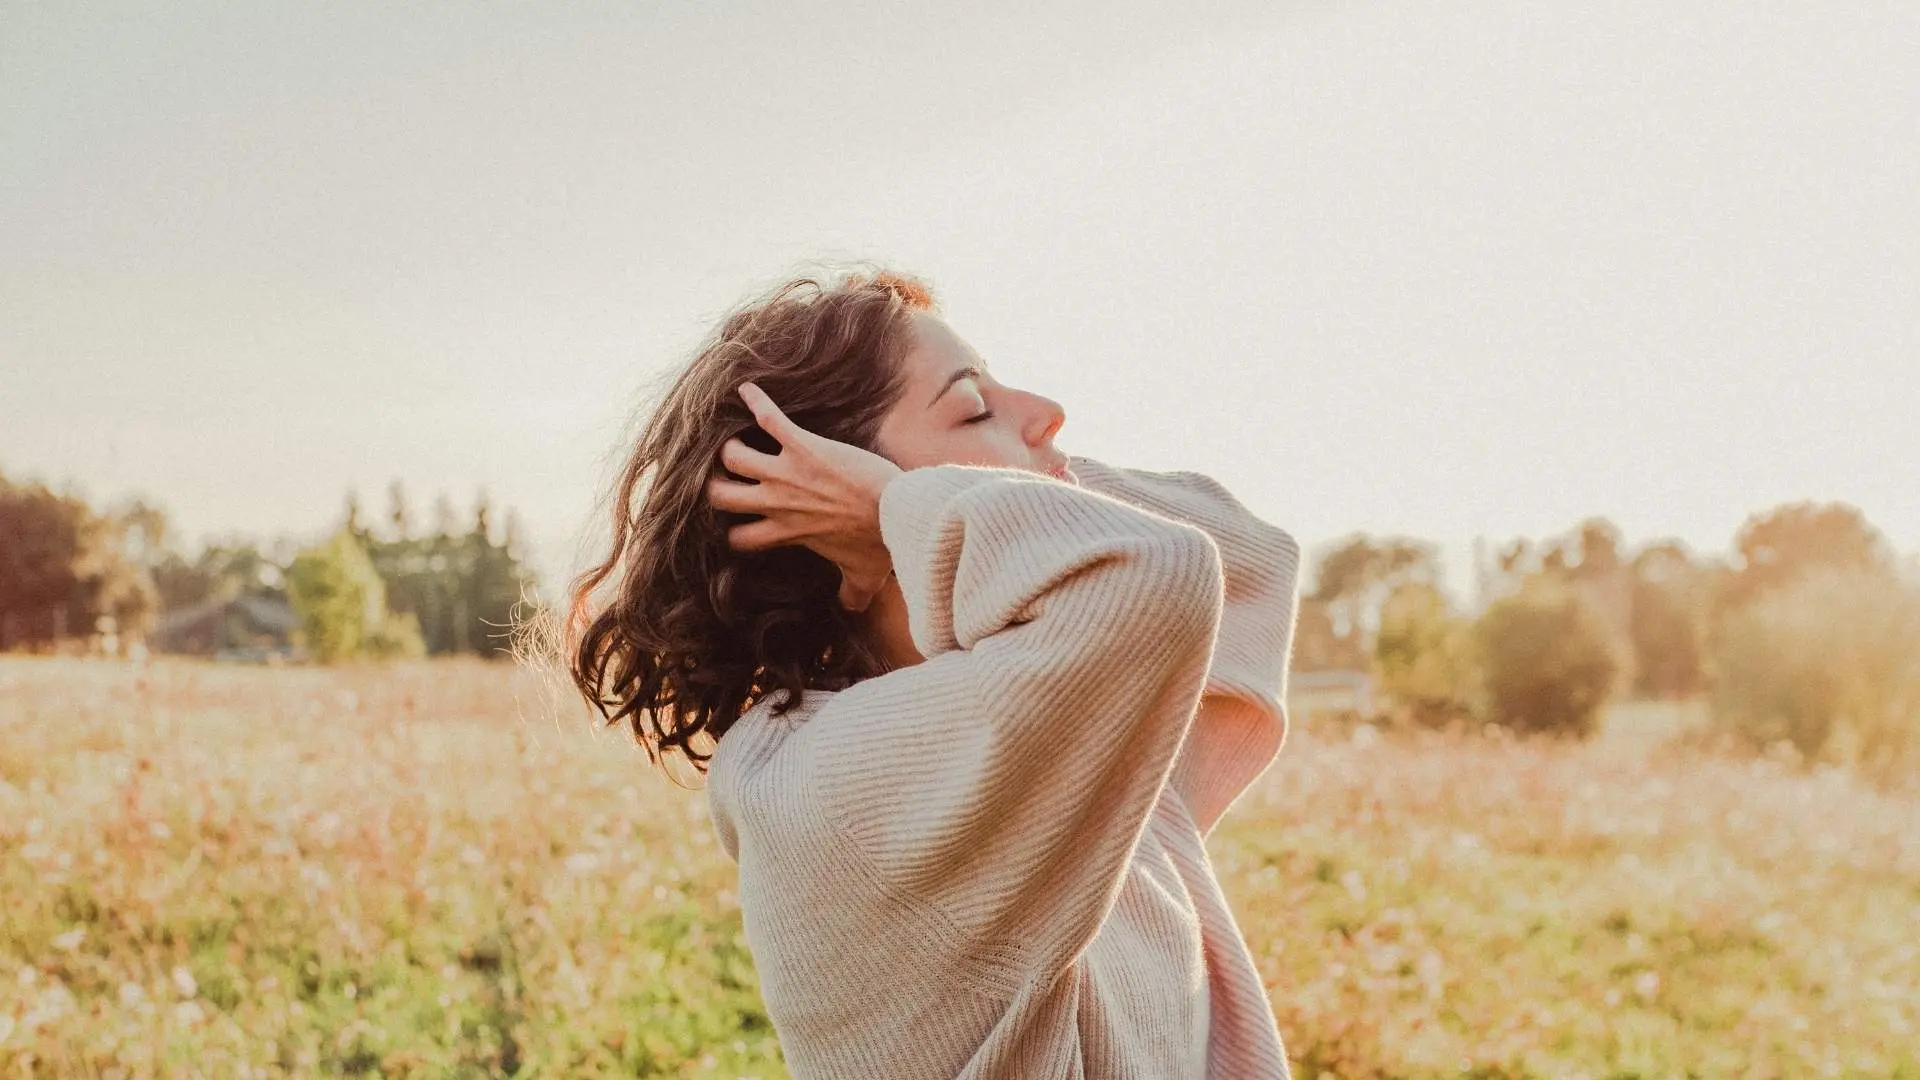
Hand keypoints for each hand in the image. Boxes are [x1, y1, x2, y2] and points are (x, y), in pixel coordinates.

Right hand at [706, 382, 904, 611]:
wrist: (898, 511)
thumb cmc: (882, 544)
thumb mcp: (863, 578)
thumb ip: (851, 595)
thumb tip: (851, 609)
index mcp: (786, 532)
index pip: (738, 538)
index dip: (734, 532)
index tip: (739, 524)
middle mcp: (777, 503)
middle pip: (721, 496)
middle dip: (717, 487)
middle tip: (726, 479)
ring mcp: (787, 472)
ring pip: (733, 457)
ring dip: (732, 447)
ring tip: (737, 441)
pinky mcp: (804, 445)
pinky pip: (770, 418)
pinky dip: (757, 401)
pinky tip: (748, 387)